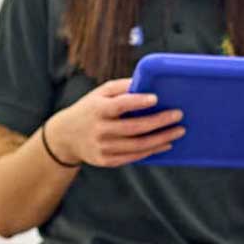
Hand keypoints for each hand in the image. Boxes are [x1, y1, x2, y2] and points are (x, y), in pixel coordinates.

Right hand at [44, 78, 184, 167]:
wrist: (65, 136)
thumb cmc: (90, 109)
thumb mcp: (99, 93)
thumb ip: (121, 87)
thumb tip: (146, 82)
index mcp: (97, 109)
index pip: (119, 105)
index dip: (137, 102)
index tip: (155, 98)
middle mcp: (99, 129)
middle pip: (134, 128)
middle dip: (159, 122)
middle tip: (178, 116)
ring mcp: (102, 147)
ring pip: (137, 145)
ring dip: (161, 139)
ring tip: (178, 131)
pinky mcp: (106, 160)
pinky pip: (133, 157)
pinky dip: (151, 151)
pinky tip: (165, 144)